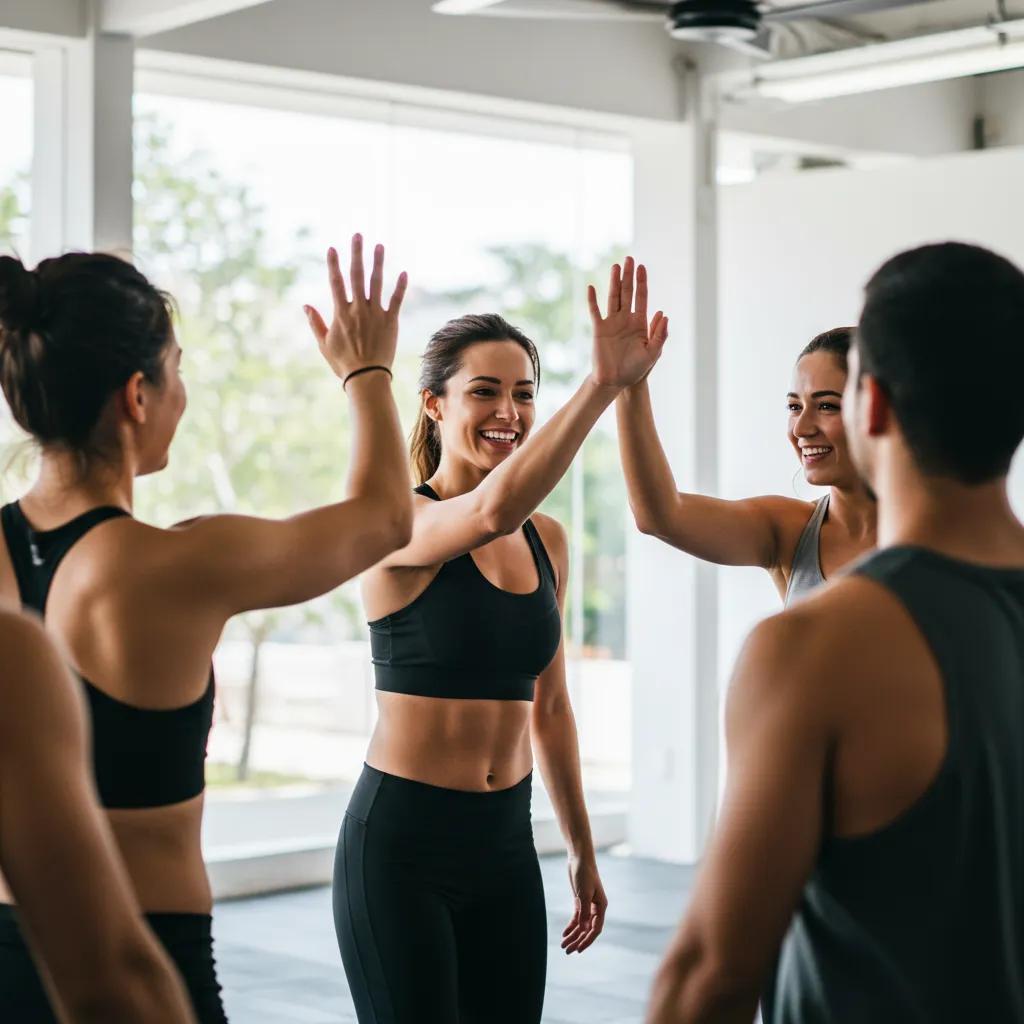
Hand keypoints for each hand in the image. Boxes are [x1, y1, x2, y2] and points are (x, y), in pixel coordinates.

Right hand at [304, 234, 407, 382]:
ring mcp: (375, 314)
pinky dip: (400, 287)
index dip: (334, 264)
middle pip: (357, 275)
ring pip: (377, 283)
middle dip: (357, 254)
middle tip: (358, 235)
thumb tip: (305, 305)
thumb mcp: (324, 343)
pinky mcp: (391, 322)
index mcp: (341, 312)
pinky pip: (397, 300)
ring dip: (378, 263)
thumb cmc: (343, 363)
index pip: (336, 282)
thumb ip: (316, 322)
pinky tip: (403, 272)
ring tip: (379, 246)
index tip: (333, 248)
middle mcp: (358, 309)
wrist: (366, 377)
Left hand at [560, 856, 606, 953]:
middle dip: (578, 941)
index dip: (587, 940)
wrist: (579, 858)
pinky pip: (576, 918)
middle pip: (587, 930)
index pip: (595, 929)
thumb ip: (584, 911)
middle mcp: (596, 908)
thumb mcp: (584, 893)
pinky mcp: (579, 901)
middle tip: (567, 951)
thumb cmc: (585, 873)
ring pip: (581, 925)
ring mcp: (587, 905)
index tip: (578, 949)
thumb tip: (583, 928)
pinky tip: (564, 934)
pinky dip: (571, 926)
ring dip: (573, 935)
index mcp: (601, 907)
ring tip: (564, 945)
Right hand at [588, 257, 668, 389]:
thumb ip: (659, 335)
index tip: (642, 268)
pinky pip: (595, 312)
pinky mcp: (599, 329)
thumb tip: (663, 315)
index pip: (641, 297)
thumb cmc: (635, 370)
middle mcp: (625, 319)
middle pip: (627, 292)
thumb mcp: (653, 353)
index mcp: (640, 323)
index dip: (642, 282)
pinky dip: (593, 300)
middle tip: (629, 259)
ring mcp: (611, 323)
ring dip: (614, 282)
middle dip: (629, 276)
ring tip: (616, 266)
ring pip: (613, 297)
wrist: (616, 381)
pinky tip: (592, 287)